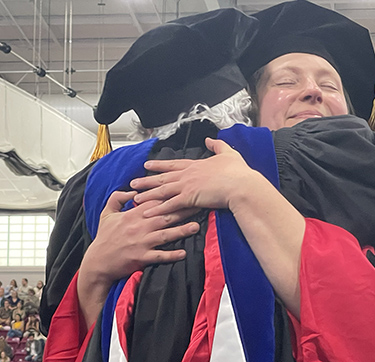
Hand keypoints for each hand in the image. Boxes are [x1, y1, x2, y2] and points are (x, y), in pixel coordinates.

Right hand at [81, 190, 199, 282]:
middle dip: (182, 210)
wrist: (97, 262)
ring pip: (165, 234)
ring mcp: (141, 243)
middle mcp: (139, 227)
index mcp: (132, 215)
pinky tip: (183, 253)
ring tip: (196, 226)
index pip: (155, 202)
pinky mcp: (141, 258)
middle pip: (164, 216)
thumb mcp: (106, 213)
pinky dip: (171, 255)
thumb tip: (132, 191)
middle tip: (198, 205)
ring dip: (181, 231)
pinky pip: (159, 256)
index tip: (184, 191)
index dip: (170, 196)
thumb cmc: (104, 238)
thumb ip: (117, 198)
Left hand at [130, 138, 257, 215]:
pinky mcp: (189, 198)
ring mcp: (187, 186)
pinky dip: (157, 209)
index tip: (148, 165)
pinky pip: (169, 205)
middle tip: (133, 182)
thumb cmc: (237, 172)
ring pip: (162, 191)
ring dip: (148, 194)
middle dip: (147, 180)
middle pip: (163, 178)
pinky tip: (147, 212)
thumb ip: (218, 146)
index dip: (160, 165)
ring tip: (135, 197)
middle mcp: (188, 174)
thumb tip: (210, 139)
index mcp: (196, 165)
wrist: (241, 185)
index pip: (174, 164)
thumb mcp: (228, 154)